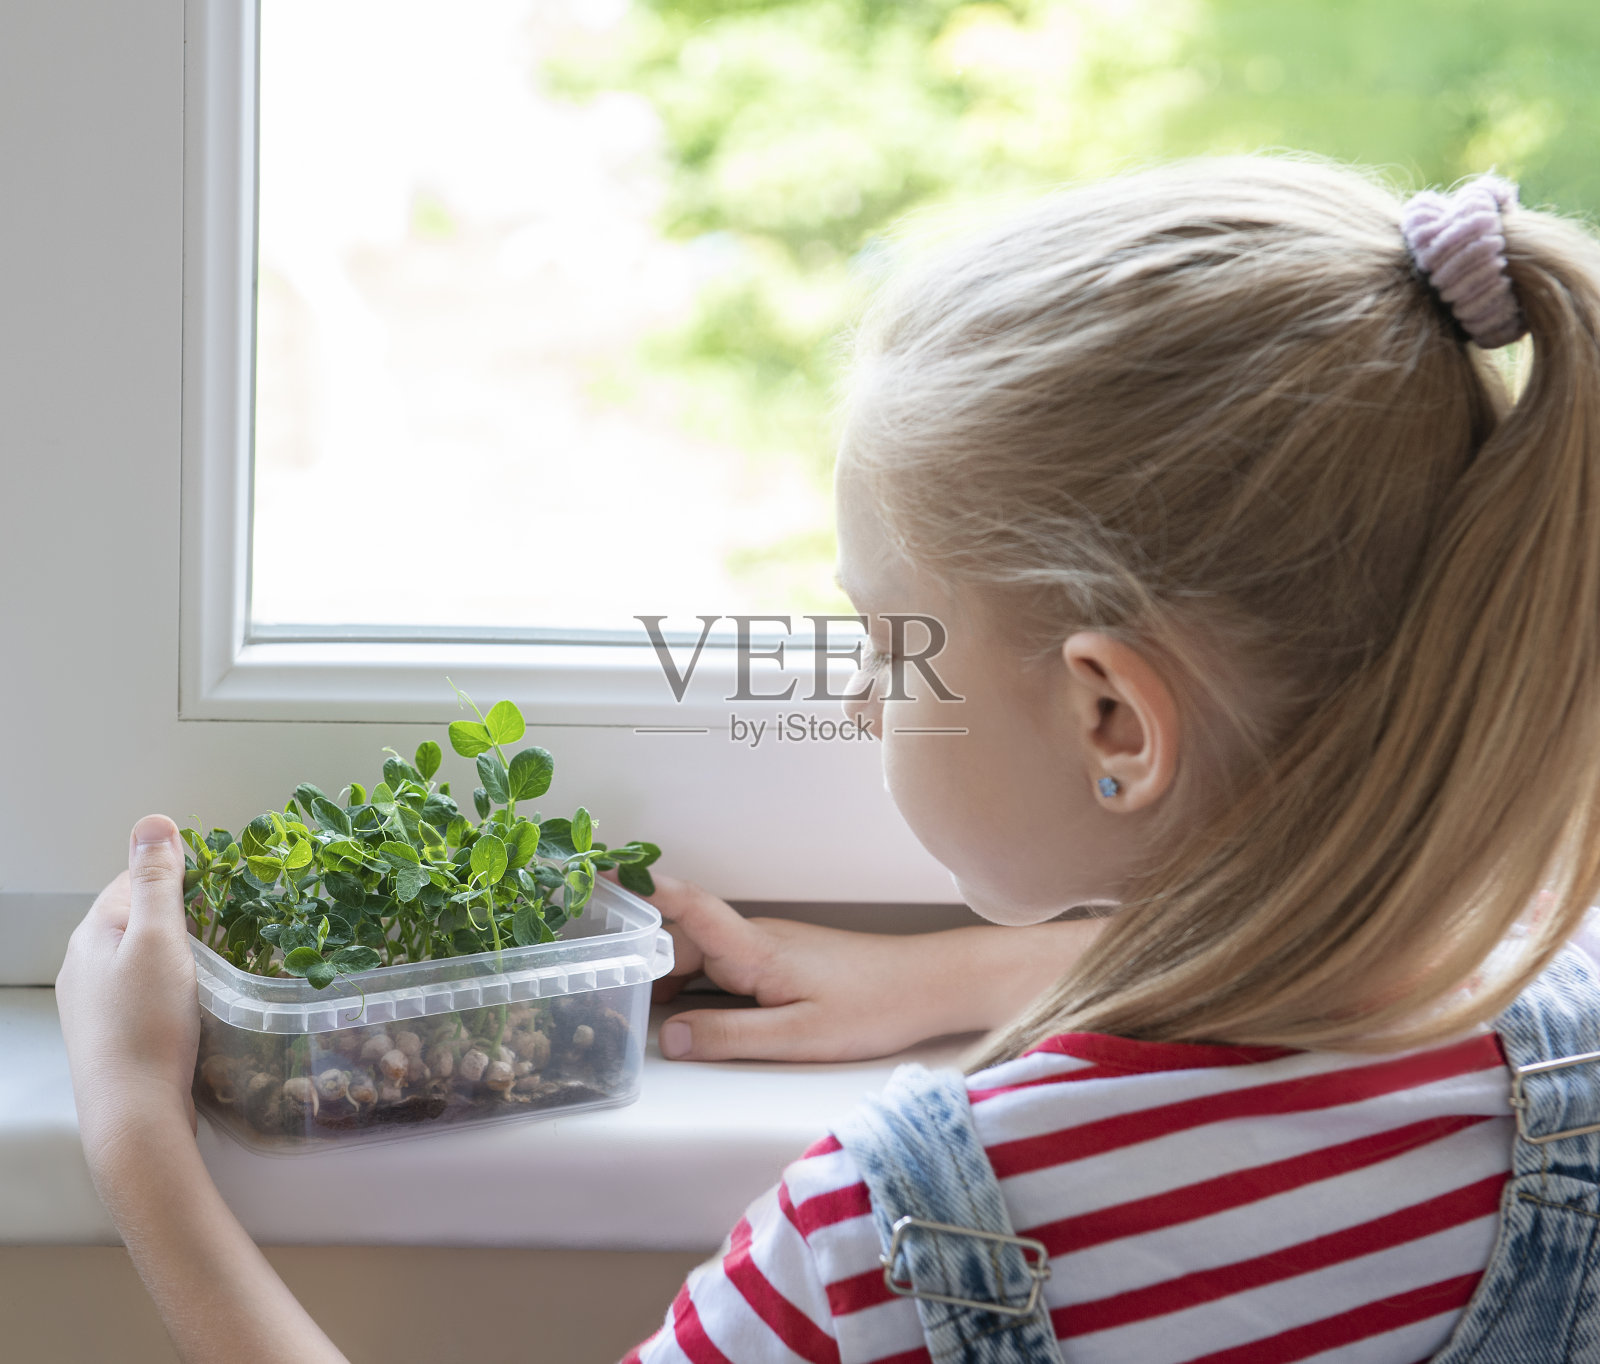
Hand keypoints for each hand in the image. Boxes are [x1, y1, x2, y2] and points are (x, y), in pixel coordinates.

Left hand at [56, 814, 200, 1172]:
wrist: (134, 1116)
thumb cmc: (147, 1026)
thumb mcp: (159, 940)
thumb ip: (158, 881)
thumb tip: (154, 822)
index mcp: (92, 933)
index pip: (135, 878)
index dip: (182, 873)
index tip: (229, 881)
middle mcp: (84, 965)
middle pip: (140, 918)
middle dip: (186, 914)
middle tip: (238, 922)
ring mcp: (95, 1004)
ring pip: (145, 958)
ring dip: (183, 952)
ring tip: (226, 962)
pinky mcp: (113, 1035)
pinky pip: (146, 992)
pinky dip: (174, 986)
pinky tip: (199, 1002)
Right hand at [608, 869, 1102, 1062]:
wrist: (929, 985)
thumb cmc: (872, 1007)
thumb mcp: (797, 1036)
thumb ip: (729, 1035)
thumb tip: (669, 1037)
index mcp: (753, 948)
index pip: (686, 908)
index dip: (641, 893)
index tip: (597, 877)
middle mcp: (753, 938)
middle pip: (677, 941)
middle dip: (634, 959)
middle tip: (590, 990)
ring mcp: (763, 947)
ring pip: (695, 954)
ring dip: (660, 975)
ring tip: (619, 1006)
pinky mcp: (775, 962)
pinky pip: (716, 965)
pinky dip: (688, 984)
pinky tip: (675, 1012)